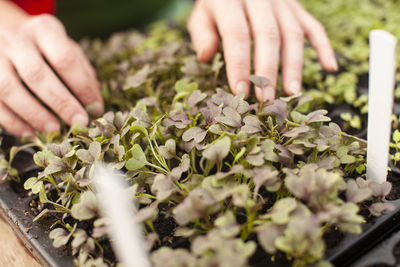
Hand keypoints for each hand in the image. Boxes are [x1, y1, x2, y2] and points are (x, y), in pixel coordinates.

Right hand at [0, 14, 102, 136]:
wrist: (4, 32)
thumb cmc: (45, 47)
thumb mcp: (67, 50)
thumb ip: (83, 73)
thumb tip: (94, 104)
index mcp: (44, 30)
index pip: (65, 59)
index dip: (82, 87)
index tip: (95, 109)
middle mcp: (16, 39)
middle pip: (37, 75)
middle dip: (61, 103)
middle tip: (79, 122)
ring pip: (9, 88)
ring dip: (34, 114)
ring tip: (54, 130)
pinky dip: (12, 122)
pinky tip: (29, 134)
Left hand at [188, 0, 337, 101]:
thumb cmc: (218, 6)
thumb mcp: (202, 15)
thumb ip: (202, 34)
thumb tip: (206, 56)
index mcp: (231, 0)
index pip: (237, 34)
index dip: (239, 64)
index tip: (240, 92)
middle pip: (268, 35)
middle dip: (268, 70)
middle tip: (265, 99)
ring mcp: (282, 2)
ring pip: (293, 33)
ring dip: (293, 65)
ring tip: (291, 92)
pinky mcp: (297, 7)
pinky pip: (313, 26)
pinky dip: (323, 46)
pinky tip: (330, 67)